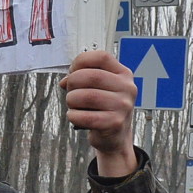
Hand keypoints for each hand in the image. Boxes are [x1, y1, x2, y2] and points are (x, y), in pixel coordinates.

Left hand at [60, 50, 137, 176]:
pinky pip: (84, 117)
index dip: (80, 61)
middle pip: (90, 76)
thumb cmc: (102, 107)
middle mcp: (127, 88)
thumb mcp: (97, 88)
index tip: (73, 72)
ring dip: (71, 100)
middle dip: (72, 83)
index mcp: (123, 74)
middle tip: (71, 92)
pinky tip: (76, 117)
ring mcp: (123, 106)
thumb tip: (65, 82)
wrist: (115, 136)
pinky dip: (73, 116)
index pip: (101, 57)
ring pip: (85, 96)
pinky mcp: (115, 123)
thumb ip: (81, 77)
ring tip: (73, 105)